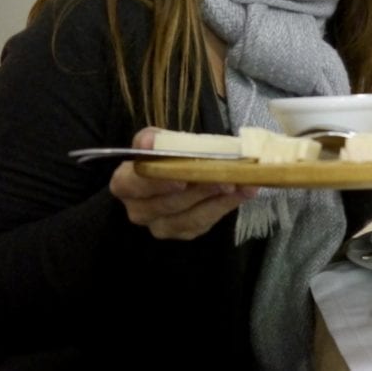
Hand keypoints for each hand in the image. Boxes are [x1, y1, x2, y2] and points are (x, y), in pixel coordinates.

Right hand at [110, 128, 257, 239]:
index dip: (157, 184)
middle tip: (224, 179)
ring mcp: (161, 225)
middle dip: (198, 191)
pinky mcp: (184, 232)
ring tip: (241, 184)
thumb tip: (149, 141)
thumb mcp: (161, 141)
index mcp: (125, 183)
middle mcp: (139, 210)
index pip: (134, 185)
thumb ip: (157, 140)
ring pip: (189, 218)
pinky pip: (205, 222)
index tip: (181, 179)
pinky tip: (245, 191)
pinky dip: (227, 205)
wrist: (183, 167)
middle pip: (167, 204)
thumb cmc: (169, 153)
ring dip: (219, 200)